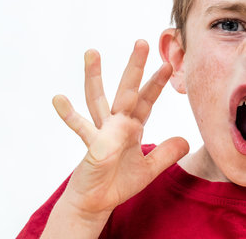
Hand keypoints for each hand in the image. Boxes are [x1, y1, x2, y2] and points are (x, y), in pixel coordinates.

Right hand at [52, 40, 188, 216]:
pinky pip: (80, 128)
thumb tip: (187, 141)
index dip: (157, 84)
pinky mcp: (92, 146)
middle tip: (141, 42)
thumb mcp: (148, 169)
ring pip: (98, 99)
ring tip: (93, 52)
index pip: (146, 100)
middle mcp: (116, 124)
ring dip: (95, 77)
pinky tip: (59, 98)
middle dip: (135, 68)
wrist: (94, 202)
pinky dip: (69, 114)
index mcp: (132, 127)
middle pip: (127, 91)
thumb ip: (166, 154)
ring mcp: (101, 132)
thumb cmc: (117, 183)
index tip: (169, 65)